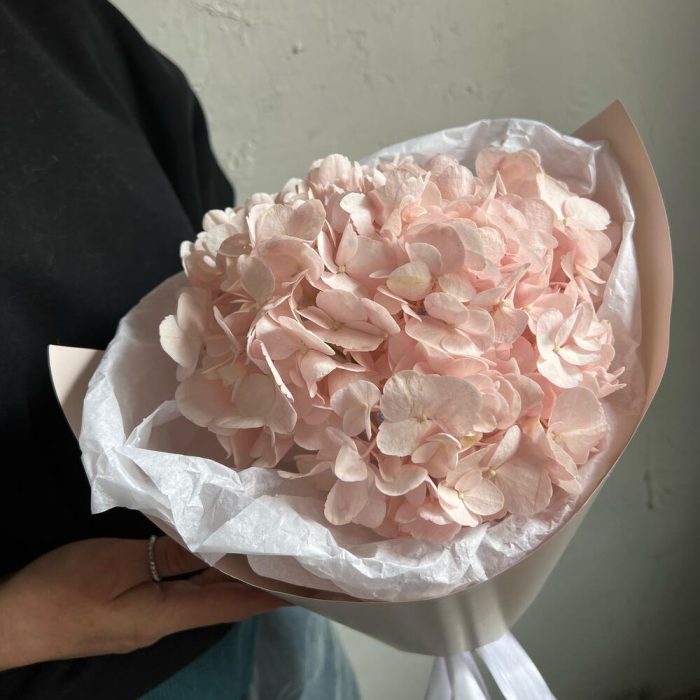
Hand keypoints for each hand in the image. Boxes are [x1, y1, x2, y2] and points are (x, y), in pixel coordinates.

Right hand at [0, 537, 285, 669]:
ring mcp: (151, 618)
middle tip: (296, 562)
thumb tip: (220, 546)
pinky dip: (208, 576)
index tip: (309, 581)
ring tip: (269, 557)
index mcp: (169, 614)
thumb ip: (172, 556)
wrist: (12, 619)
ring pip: (206, 596)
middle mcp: (168, 620)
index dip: (273, 593)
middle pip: (226, 602)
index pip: (235, 603)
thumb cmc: (65, 590)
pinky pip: (183, 591)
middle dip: (263, 585)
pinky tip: (215, 560)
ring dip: (238, 580)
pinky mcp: (135, 609)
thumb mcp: (120, 564)